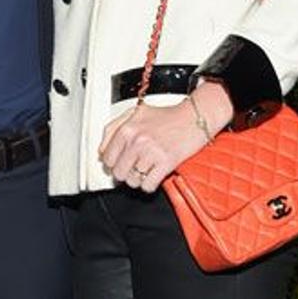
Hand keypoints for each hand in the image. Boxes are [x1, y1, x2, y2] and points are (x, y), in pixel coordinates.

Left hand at [98, 83, 233, 192]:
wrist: (195, 117)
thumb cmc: (168, 116)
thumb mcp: (136, 113)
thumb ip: (114, 128)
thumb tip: (102, 150)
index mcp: (127, 128)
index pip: (107, 158)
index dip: (113, 164)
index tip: (120, 163)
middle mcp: (137, 140)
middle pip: (118, 172)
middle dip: (125, 173)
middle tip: (135, 168)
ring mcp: (151, 152)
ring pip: (132, 181)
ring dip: (138, 179)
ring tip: (146, 170)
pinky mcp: (166, 163)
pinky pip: (148, 185)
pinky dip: (150, 185)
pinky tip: (154, 176)